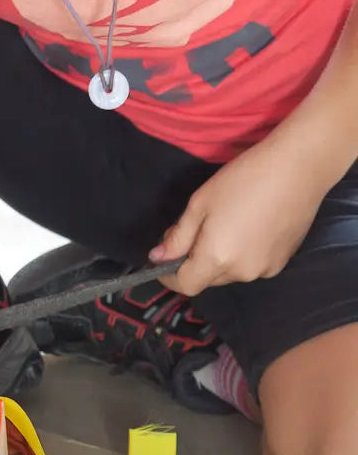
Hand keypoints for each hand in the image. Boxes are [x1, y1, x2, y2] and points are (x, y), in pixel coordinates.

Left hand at [150, 138, 324, 296]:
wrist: (297, 169)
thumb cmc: (242, 181)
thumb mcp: (199, 205)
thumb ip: (177, 238)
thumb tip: (157, 258)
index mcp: (218, 258)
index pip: (186, 285)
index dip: (169, 277)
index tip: (161, 261)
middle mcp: (243, 272)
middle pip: (208, 278)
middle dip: (194, 262)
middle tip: (193, 230)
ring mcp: (266, 269)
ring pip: (230, 273)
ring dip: (219, 258)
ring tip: (223, 225)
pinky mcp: (283, 261)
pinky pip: (251, 266)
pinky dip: (241, 255)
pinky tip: (247, 228)